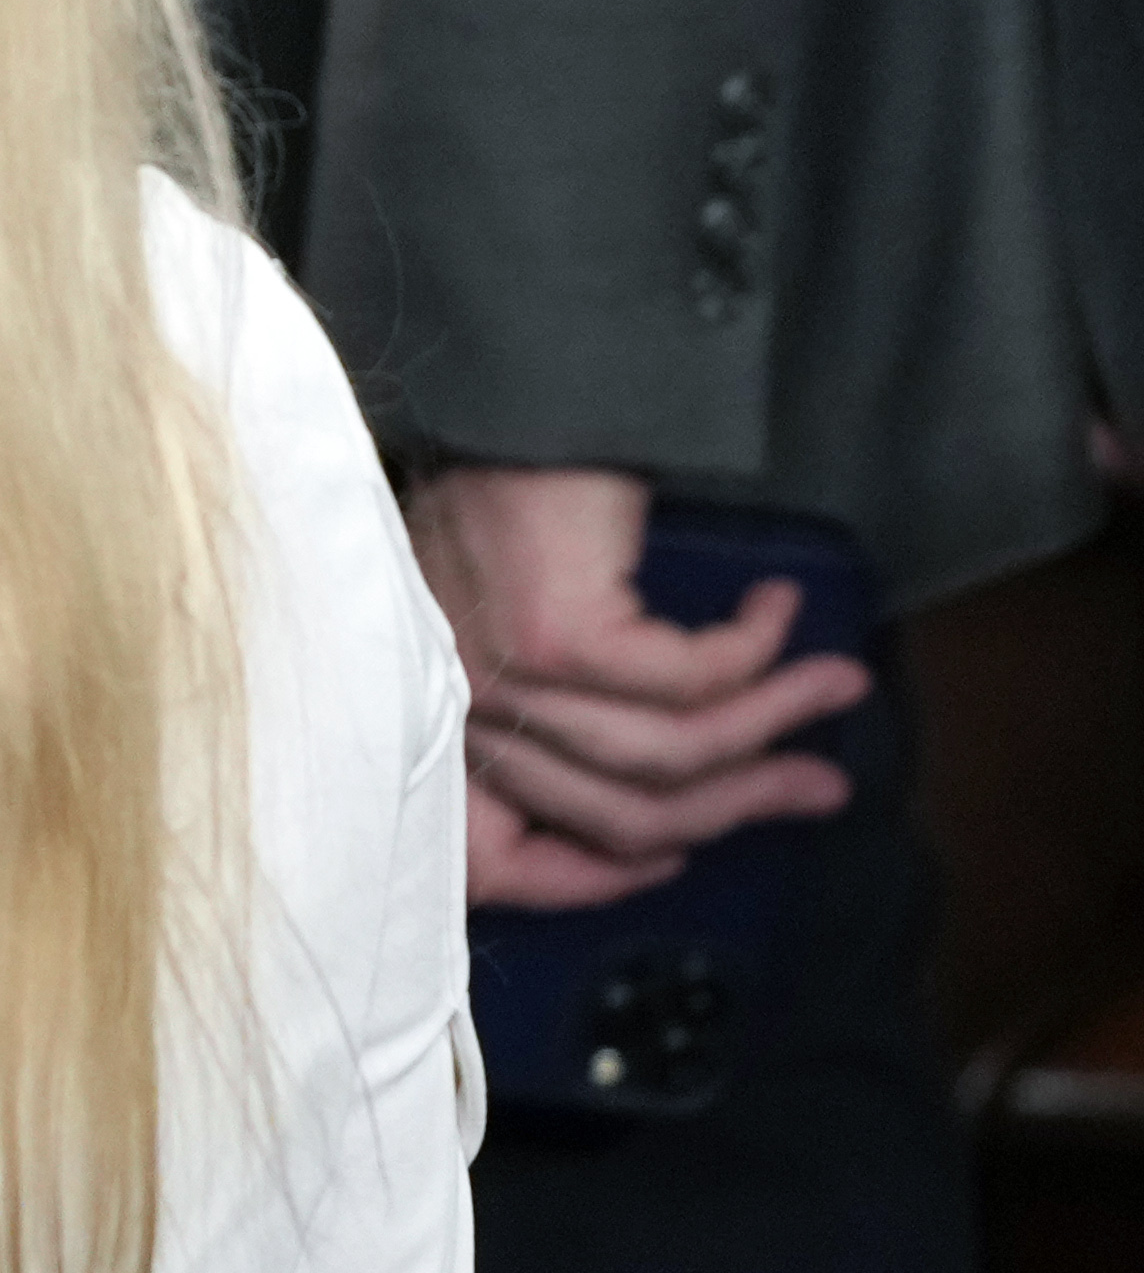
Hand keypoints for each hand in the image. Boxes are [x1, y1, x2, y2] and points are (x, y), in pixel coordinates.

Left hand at [404, 465, 865, 908]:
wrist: (511, 393)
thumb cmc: (513, 497)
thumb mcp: (511, 618)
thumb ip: (562, 710)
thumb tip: (681, 787)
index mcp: (438, 718)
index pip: (495, 861)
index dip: (594, 879)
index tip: (678, 860)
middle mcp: (462, 707)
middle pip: (625, 813)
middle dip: (744, 800)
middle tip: (822, 783)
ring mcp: (508, 673)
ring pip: (674, 752)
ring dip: (775, 723)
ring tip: (834, 688)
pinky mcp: (560, 634)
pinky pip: (694, 680)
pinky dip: (754, 654)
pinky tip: (774, 612)